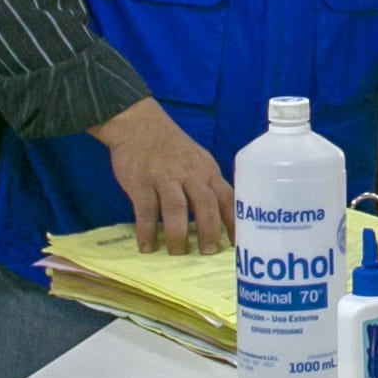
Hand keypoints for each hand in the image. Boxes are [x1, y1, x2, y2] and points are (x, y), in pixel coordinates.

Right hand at [92, 99, 233, 254]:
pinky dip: (146, 230)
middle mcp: (190, 174)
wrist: (139, 125)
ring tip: (178, 252)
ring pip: (176, 208)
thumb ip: (207, 185)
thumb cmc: (172, 147)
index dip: (234, 221)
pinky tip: (147, 246)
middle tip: (208, 252)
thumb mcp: (198, 160)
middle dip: (209, 230)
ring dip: (178, 234)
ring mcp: (164, 177)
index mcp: (207, 171)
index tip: (238, 243)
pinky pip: (145, 210)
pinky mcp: (141, 182)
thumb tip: (219, 220)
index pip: (227, 197)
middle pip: (205, 204)